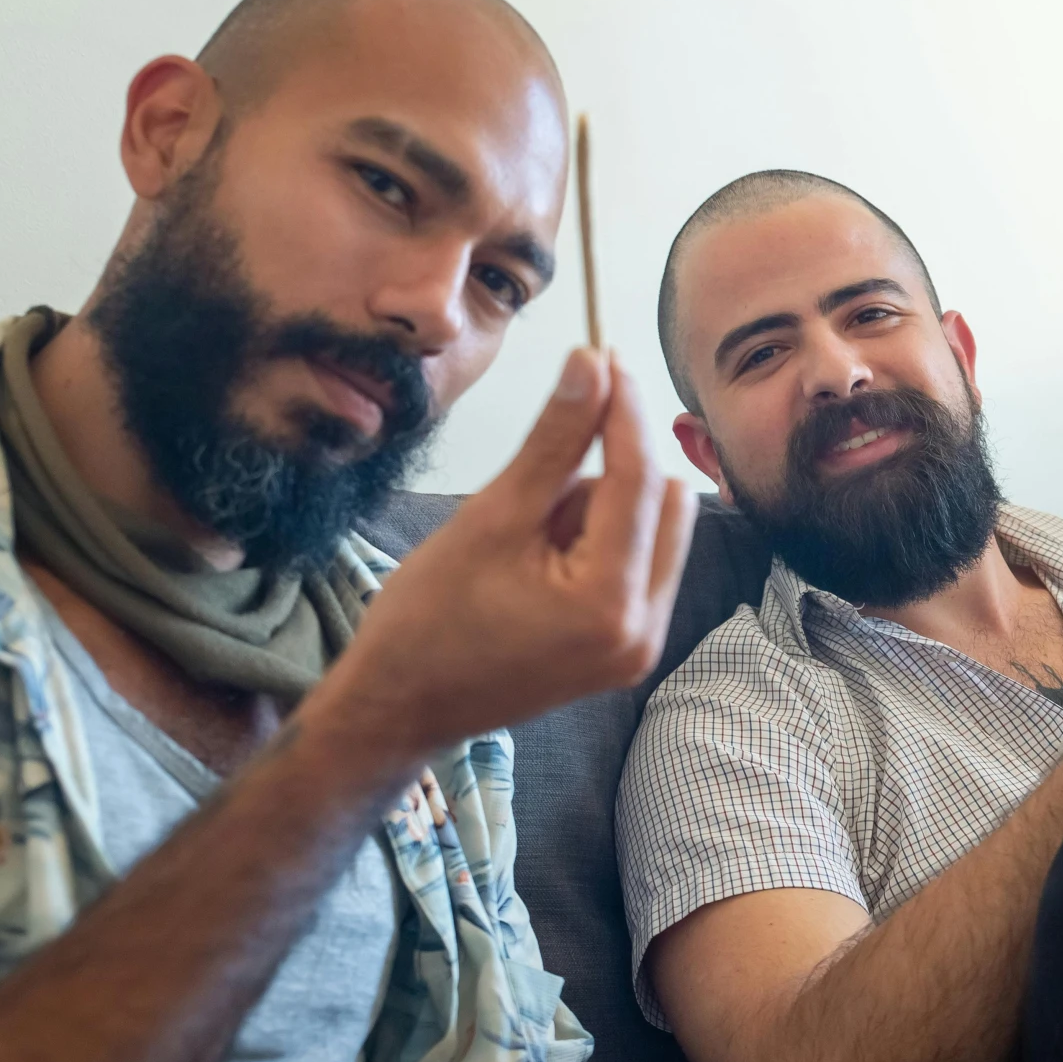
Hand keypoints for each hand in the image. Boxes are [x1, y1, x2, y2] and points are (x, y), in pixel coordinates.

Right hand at [304, 348, 696, 766]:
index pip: (638, 479)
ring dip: (602, 509)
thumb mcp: (491, 517)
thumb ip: (554, 440)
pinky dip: (601, 541)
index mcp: (610, 603)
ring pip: (654, 528)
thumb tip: (592, 363)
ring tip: (526, 541)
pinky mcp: (628, 647)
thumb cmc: (427, 618)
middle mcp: (643, 630)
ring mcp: (640, 645)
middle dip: (608, 473)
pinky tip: (541, 562)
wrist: (399, 707)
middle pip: (662, 501)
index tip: (607, 354)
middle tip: (535, 487)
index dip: (624, 409)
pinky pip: (639, 562)